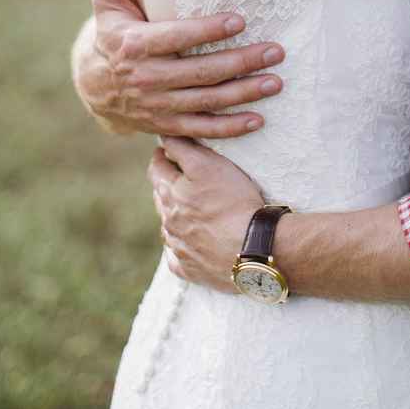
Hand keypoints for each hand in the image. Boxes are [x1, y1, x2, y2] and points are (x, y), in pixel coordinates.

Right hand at [72, 0, 285, 137]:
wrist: (92, 85)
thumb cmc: (111, 34)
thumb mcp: (106, 1)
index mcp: (135, 44)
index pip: (177, 37)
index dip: (208, 30)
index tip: (240, 20)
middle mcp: (147, 78)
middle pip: (201, 71)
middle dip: (241, 62)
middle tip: (275, 52)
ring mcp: (158, 105)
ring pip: (206, 101)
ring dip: (244, 93)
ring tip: (276, 82)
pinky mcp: (166, 125)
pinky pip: (202, 129)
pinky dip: (230, 128)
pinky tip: (259, 120)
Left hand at [149, 138, 263, 291]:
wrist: (253, 248)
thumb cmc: (234, 202)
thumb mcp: (208, 165)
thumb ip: (183, 149)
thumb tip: (164, 138)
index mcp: (170, 194)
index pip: (157, 169)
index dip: (162, 156)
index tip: (167, 151)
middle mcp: (169, 222)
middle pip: (160, 198)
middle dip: (167, 185)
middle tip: (180, 178)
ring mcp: (177, 248)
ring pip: (169, 227)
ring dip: (175, 216)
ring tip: (191, 211)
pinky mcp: (189, 270)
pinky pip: (177, 256)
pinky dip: (182, 247)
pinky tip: (192, 243)